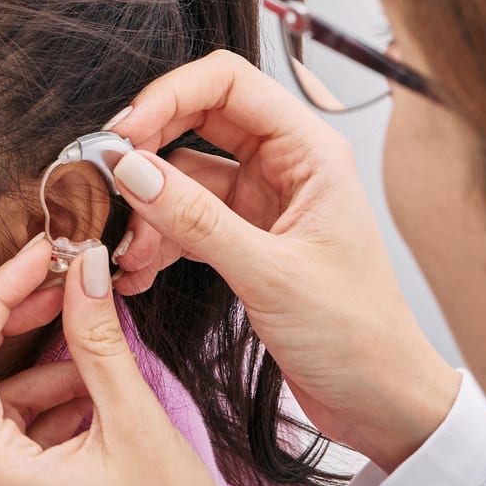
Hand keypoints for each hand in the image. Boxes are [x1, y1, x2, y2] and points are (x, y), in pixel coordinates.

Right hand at [110, 50, 459, 470]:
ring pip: (184, 176)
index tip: (124, 133)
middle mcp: (286, 167)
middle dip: (146, 152)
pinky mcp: (246, 241)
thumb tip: (132, 171)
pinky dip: (156, 240)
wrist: (381, 403)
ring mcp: (263, 203)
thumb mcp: (270, 275)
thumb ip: (196, 220)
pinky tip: (137, 269)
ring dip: (146, 208)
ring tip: (124, 249)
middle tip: (103, 182)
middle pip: (197, 122)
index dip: (169, 95)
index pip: (229, 82)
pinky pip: (185, 220)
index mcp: (310, 152)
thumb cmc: (358, 337)